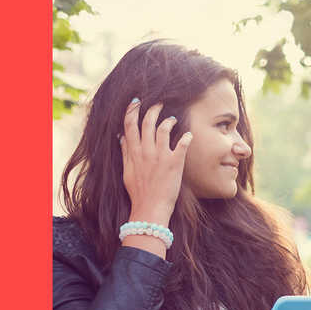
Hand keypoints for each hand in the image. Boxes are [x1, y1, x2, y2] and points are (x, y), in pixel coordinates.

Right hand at [120, 99, 191, 226]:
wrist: (150, 208)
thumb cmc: (139, 192)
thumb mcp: (127, 171)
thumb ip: (125, 153)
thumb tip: (121, 137)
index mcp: (133, 152)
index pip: (129, 125)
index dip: (132, 110)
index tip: (135, 101)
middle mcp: (145, 151)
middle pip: (147, 122)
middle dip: (153, 109)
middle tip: (159, 103)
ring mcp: (160, 156)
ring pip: (163, 128)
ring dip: (168, 120)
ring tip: (173, 118)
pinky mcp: (174, 163)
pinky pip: (181, 144)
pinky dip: (186, 137)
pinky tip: (189, 134)